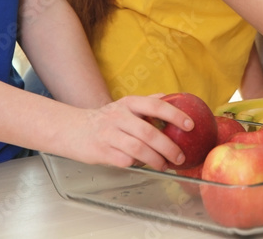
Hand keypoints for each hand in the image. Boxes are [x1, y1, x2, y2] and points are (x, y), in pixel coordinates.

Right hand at [59, 95, 192, 170]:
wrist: (72, 130)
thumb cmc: (105, 119)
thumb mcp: (125, 105)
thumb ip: (147, 102)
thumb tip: (172, 97)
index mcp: (129, 103)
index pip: (156, 106)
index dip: (175, 115)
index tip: (190, 125)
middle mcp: (119, 117)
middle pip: (149, 133)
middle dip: (169, 147)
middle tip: (180, 156)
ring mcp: (109, 134)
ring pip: (138, 149)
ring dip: (156, 160)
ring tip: (166, 165)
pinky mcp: (101, 151)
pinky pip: (125, 160)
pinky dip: (138, 164)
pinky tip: (144, 165)